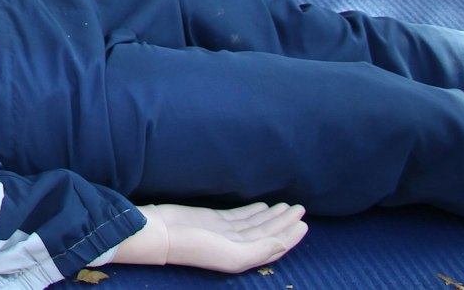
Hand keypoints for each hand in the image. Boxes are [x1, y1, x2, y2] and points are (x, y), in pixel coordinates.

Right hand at [113, 203, 307, 272]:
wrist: (159, 233)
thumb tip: (283, 243)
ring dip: (272, 215)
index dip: (290, 236)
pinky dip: (253, 210)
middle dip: (284, 222)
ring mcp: (225, 232)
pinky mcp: (214, 219)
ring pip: (255, 223)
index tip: (304, 224)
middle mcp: (236, 246)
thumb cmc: (193, 246)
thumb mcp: (231, 253)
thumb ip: (260, 250)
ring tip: (288, 206)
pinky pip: (240, 215)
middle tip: (300, 209)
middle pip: (267, 233)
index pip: (273, 246)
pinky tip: (263, 205)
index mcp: (243, 258)